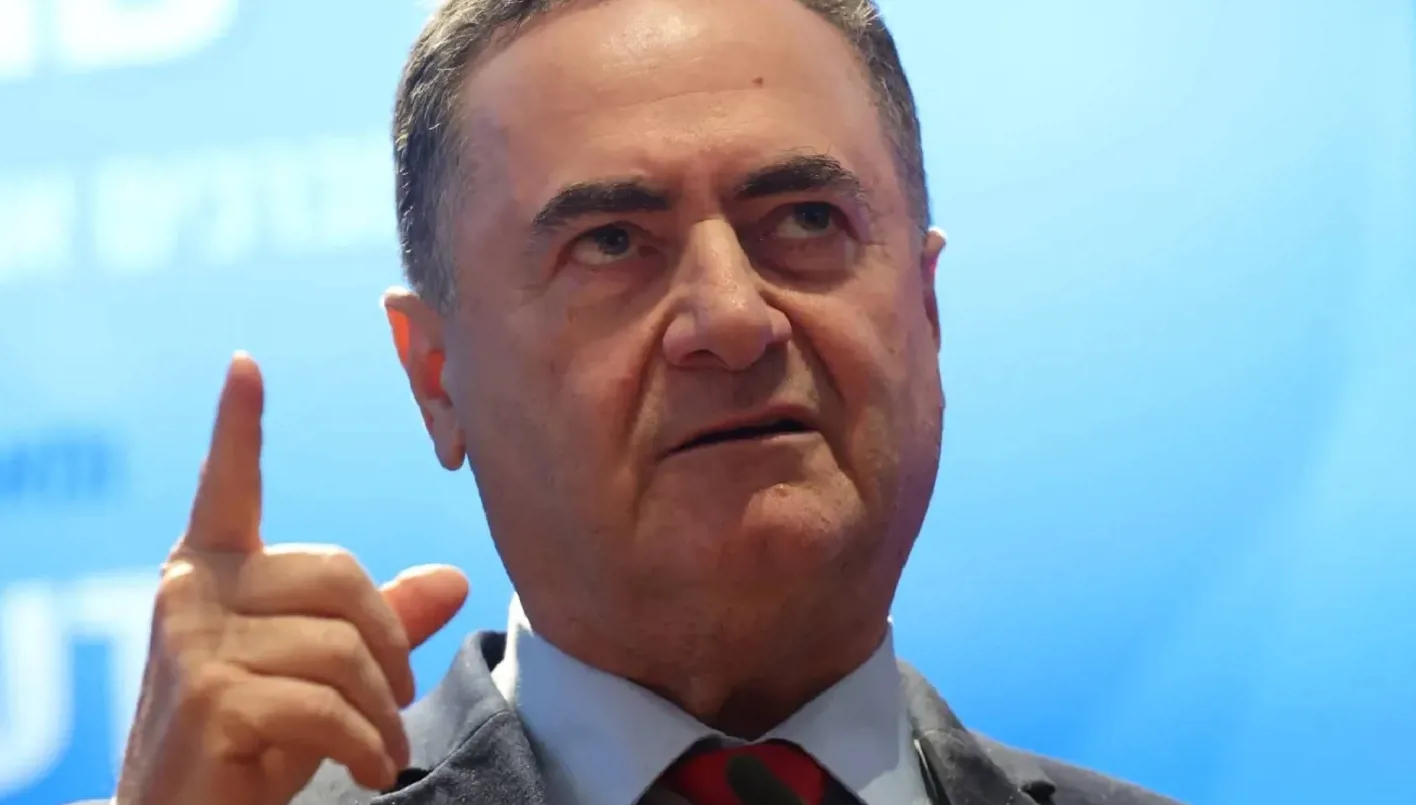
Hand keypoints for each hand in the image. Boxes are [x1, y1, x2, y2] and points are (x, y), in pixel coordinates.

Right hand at [113, 354, 468, 804]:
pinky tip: (369, 770)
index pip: (226, 489)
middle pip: (339, 575)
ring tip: (382, 749)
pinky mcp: (209, 701)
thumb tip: (455, 578)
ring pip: (343, 648)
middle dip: (389, 642)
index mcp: (210, 571)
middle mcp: (190, 593)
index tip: (245, 365)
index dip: (237, 428)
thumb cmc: (248, 741)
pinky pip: (329, 706)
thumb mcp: (317, 673)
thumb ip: (378, 623)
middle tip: (399, 699)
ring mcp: (193, 646)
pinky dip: (366, 746)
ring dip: (382, 711)